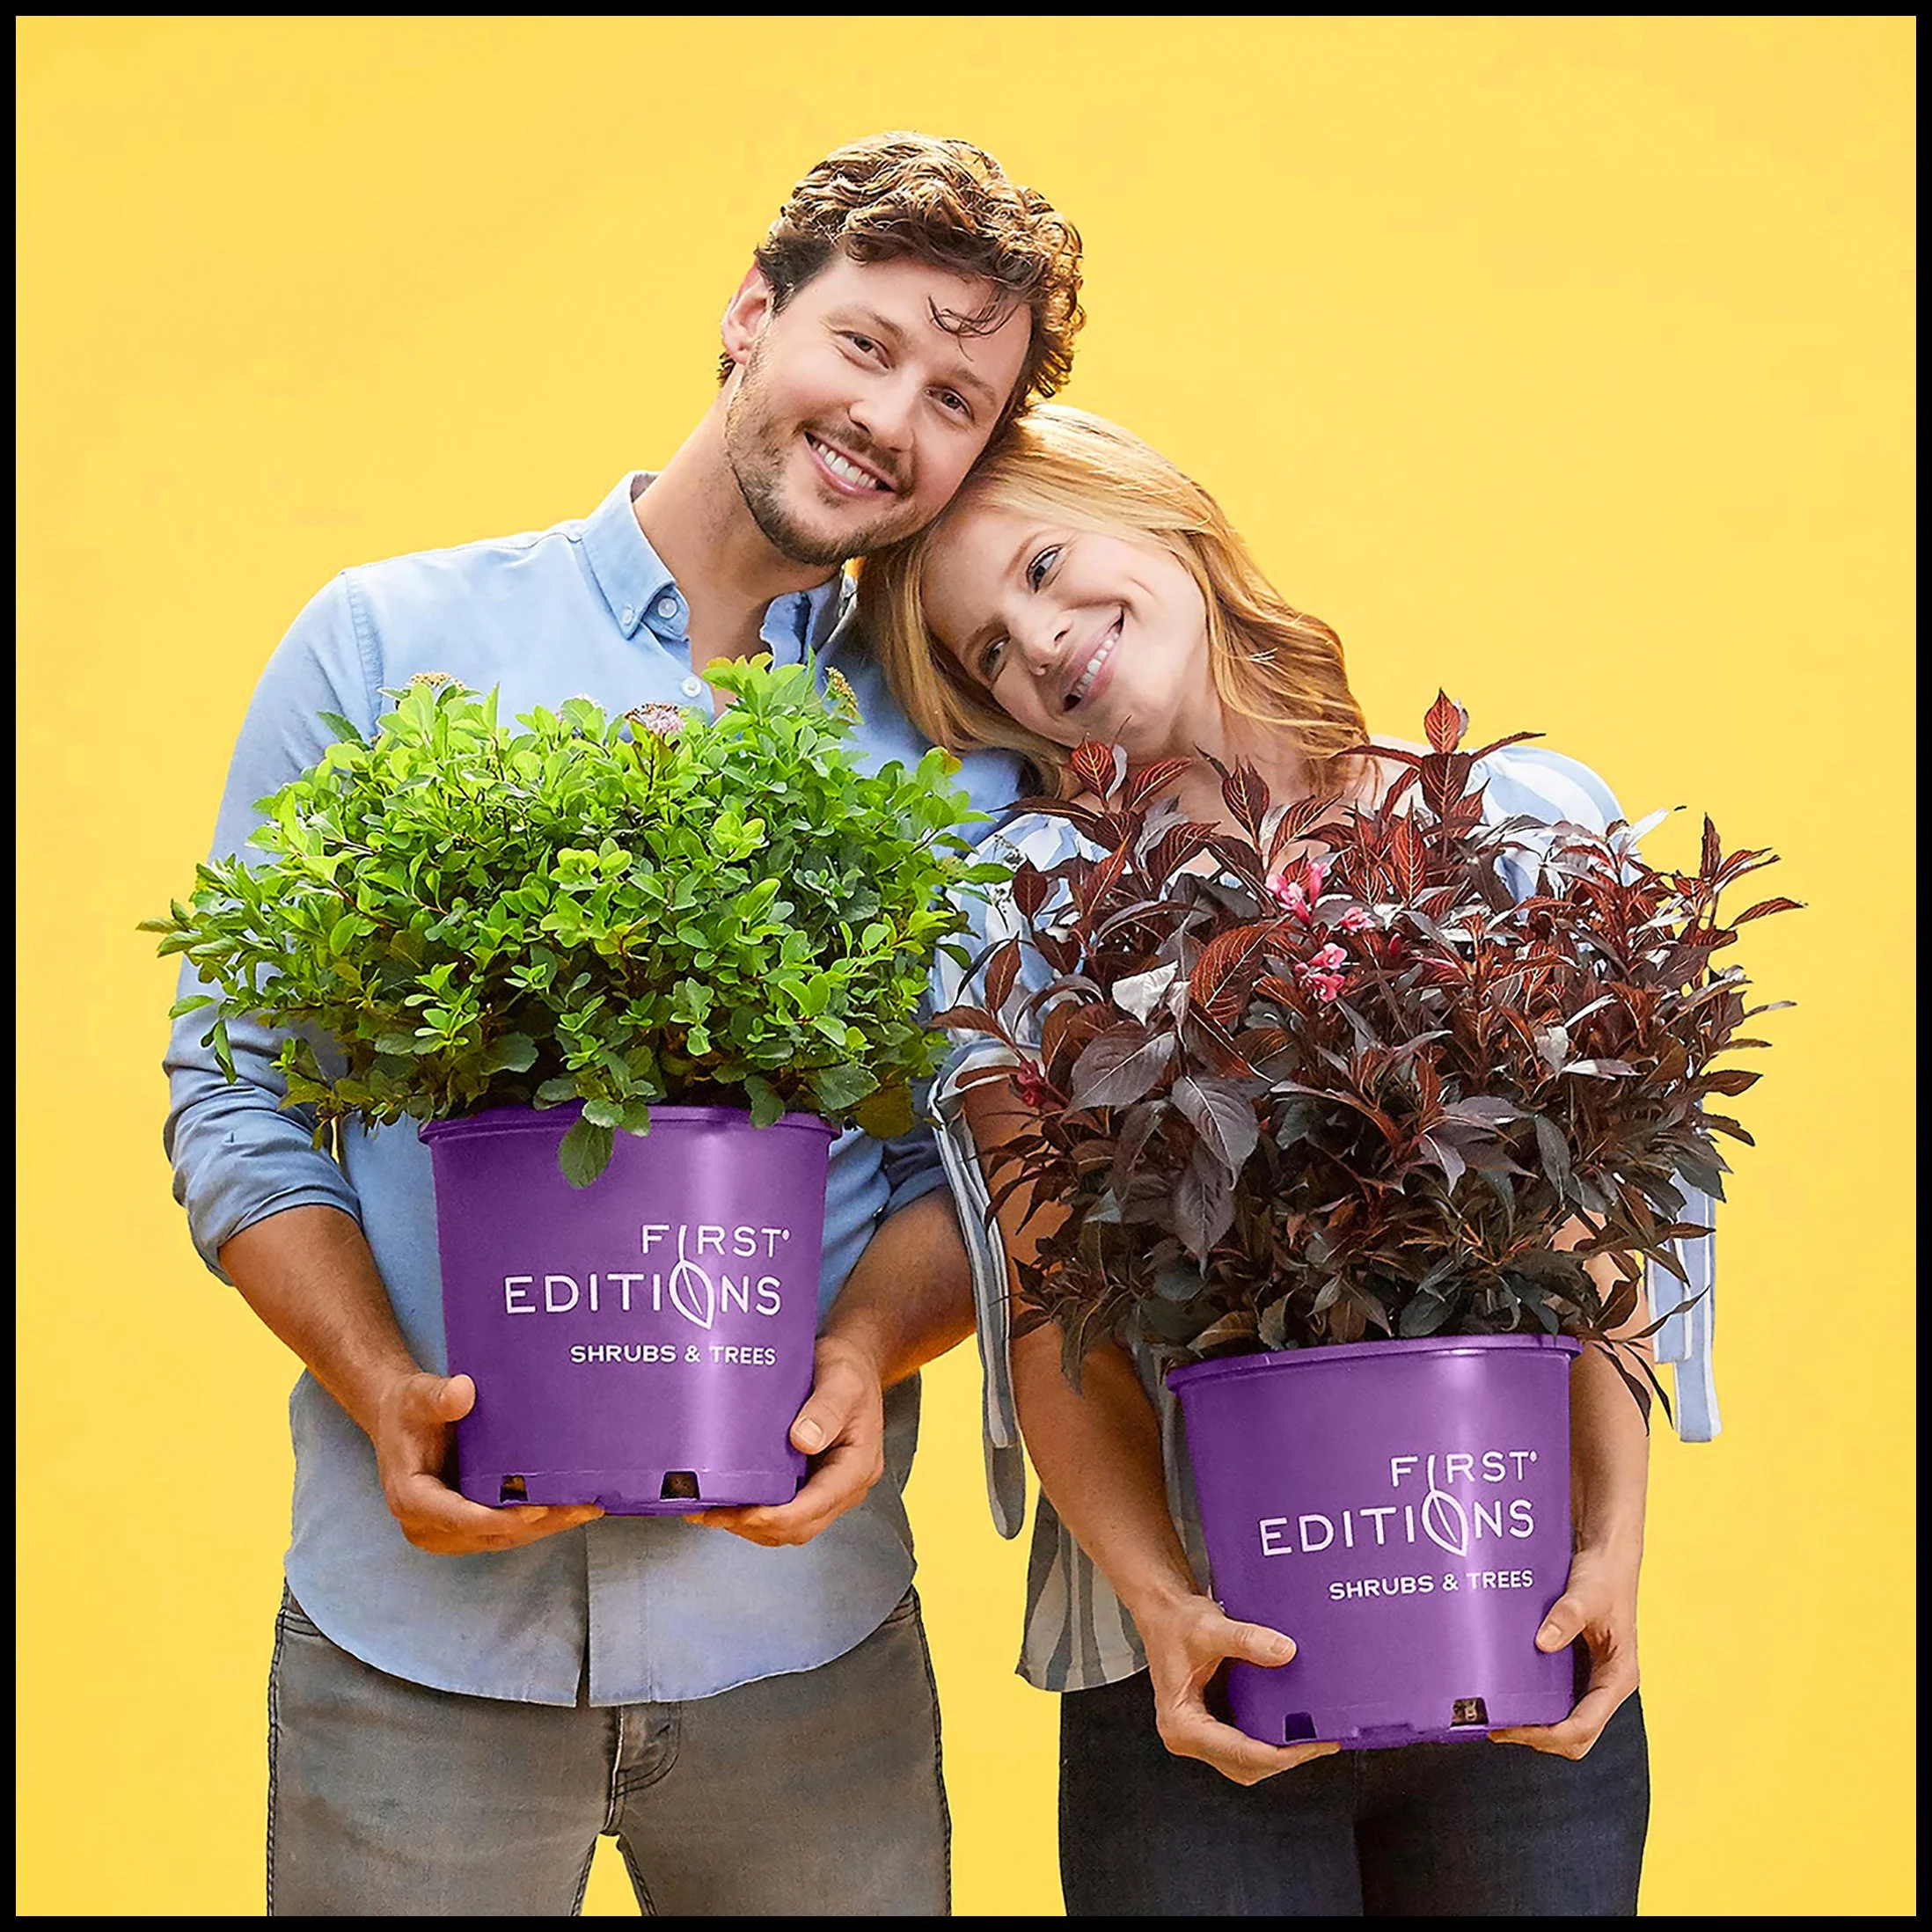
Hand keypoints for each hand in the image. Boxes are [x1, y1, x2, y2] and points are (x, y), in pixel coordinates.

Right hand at [374, 1370, 602, 1554]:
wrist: (401, 1420)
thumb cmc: (408, 1408)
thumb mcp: (418, 1395)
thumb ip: (439, 1396)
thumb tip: (463, 1391)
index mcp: (411, 1498)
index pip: (458, 1518)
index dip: (498, 1519)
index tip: (537, 1511)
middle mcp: (427, 1525)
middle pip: (489, 1534)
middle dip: (538, 1524)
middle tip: (582, 1508)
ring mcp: (448, 1531)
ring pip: (502, 1538)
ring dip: (545, 1527)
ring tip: (587, 1508)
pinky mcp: (466, 1527)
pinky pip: (504, 1530)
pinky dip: (537, 1521)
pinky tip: (570, 1507)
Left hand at [685, 1335, 885, 1546]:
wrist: (855, 1361)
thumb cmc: (851, 1369)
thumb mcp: (842, 1381)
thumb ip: (826, 1409)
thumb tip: (803, 1439)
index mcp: (857, 1465)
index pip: (818, 1505)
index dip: (779, 1515)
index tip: (746, 1511)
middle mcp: (846, 1483)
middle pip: (801, 1525)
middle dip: (757, 1525)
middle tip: (716, 1512)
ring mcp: (829, 1486)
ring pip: (791, 1525)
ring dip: (753, 1525)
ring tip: (714, 1512)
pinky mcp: (812, 1481)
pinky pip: (786, 1509)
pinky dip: (757, 1513)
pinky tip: (731, 1503)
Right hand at [1137, 1590, 1342, 1784]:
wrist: (1163, 1609)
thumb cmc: (1174, 1622)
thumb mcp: (1210, 1628)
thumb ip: (1247, 1640)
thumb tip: (1285, 1652)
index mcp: (1181, 1724)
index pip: (1237, 1752)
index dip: (1278, 1753)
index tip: (1309, 1745)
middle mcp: (1188, 1736)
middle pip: (1245, 1765)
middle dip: (1284, 1757)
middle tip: (1321, 1741)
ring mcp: (1201, 1733)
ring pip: (1247, 1761)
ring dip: (1280, 1753)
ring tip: (1314, 1736)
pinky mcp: (1212, 1724)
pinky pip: (1246, 1744)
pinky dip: (1270, 1739)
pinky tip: (1292, 1725)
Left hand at [1489, 1544, 1639, 1758]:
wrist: (1608, 1558)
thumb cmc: (1604, 1576)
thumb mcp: (1586, 1594)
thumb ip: (1567, 1617)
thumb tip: (1542, 1643)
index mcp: (1618, 1677)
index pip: (1586, 1725)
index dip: (1551, 1735)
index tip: (1517, 1729)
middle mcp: (1607, 1685)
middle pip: (1577, 1736)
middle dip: (1541, 1738)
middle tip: (1500, 1727)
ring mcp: (1592, 1679)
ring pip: (1567, 1723)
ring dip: (1537, 1728)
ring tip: (1499, 1718)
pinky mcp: (1578, 1668)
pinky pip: (1559, 1700)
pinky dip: (1537, 1706)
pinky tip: (1511, 1694)